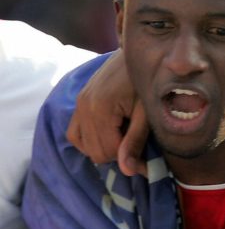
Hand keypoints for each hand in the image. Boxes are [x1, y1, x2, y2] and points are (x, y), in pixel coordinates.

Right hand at [66, 50, 149, 176]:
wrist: (134, 57)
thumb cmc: (146, 84)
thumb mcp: (146, 113)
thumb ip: (135, 141)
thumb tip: (128, 171)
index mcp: (100, 109)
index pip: (107, 152)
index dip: (129, 159)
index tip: (146, 157)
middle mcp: (83, 108)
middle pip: (95, 152)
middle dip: (117, 154)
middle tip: (136, 142)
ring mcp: (78, 104)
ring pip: (84, 146)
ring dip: (104, 148)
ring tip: (124, 136)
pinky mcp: (79, 102)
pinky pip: (75, 133)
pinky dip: (90, 140)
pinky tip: (109, 134)